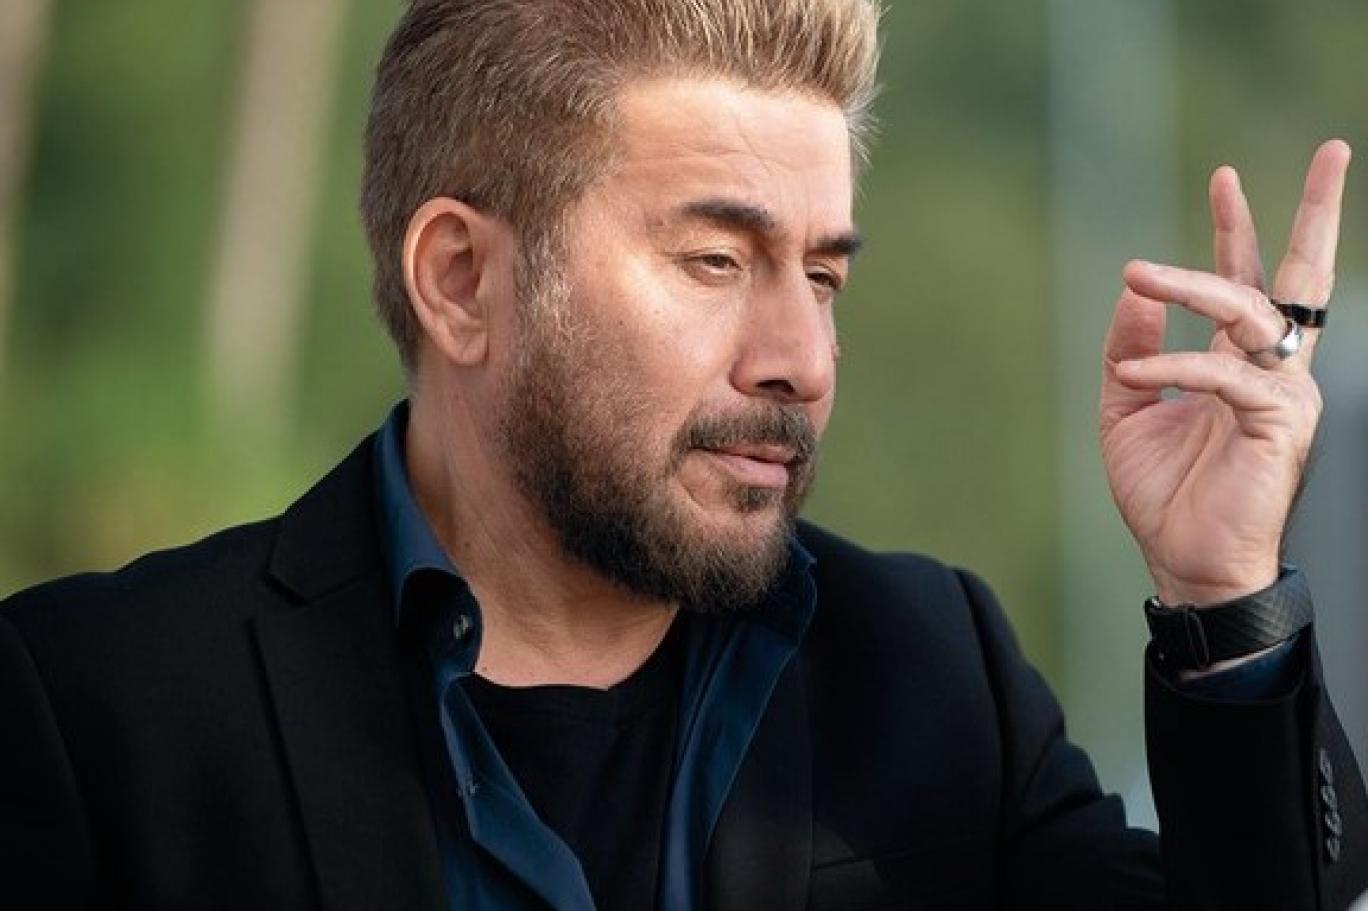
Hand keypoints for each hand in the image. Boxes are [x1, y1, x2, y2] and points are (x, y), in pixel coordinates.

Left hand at [1099, 140, 1351, 605]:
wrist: (1185, 560)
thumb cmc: (1164, 491)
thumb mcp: (1127, 407)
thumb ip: (1132, 346)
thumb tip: (1135, 287)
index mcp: (1238, 362)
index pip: (1247, 282)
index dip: (1237, 230)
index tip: (1226, 176)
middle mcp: (1271, 368)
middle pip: (1301, 277)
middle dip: (1317, 212)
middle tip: (1334, 149)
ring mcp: (1283, 392)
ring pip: (1252, 311)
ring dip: (1194, 284)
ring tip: (1139, 271)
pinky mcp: (1279, 421)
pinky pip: (1226, 372)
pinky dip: (1174, 364)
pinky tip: (1133, 376)